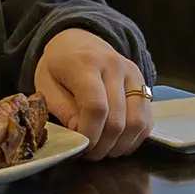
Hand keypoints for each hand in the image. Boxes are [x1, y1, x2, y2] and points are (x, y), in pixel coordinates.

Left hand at [35, 28, 153, 160]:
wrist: (78, 39)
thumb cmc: (59, 64)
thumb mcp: (46, 83)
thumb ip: (63, 109)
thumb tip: (81, 134)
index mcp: (87, 63)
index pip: (96, 107)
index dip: (90, 134)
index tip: (80, 146)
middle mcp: (115, 66)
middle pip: (118, 119)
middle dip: (103, 145)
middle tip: (89, 153)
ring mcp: (134, 74)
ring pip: (138, 122)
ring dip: (121, 145)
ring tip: (104, 150)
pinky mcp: (144, 83)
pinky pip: (147, 119)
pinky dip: (134, 137)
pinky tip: (118, 142)